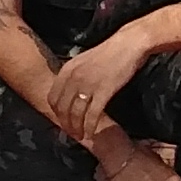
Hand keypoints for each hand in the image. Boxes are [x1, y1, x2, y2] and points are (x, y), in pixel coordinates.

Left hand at [45, 26, 151, 143]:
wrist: (128, 44)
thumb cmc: (109, 52)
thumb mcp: (84, 61)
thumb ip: (74, 75)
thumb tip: (69, 93)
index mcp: (67, 69)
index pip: (52, 97)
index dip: (55, 113)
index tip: (62, 120)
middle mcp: (74, 77)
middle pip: (62, 108)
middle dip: (65, 124)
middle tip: (71, 133)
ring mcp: (88, 84)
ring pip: (76, 113)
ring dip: (77, 128)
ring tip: (80, 136)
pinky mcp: (103, 91)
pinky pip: (92, 114)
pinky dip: (90, 126)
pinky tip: (91, 132)